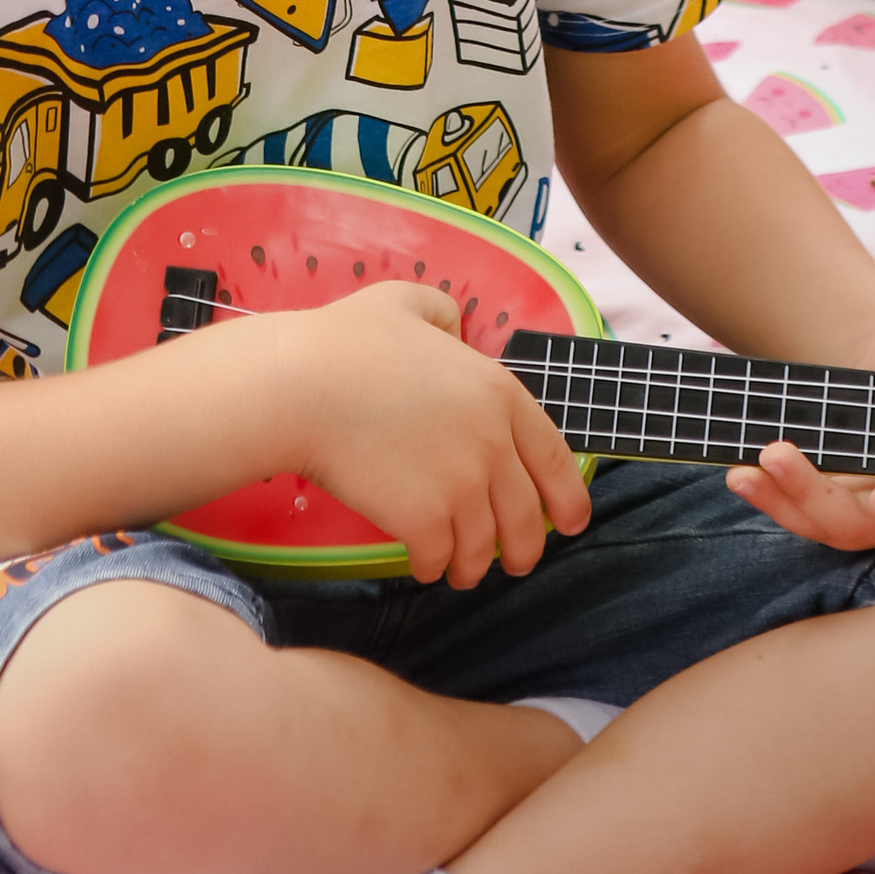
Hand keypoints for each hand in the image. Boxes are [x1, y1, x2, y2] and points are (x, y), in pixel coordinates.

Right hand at [273, 283, 592, 588]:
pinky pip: (440, 559)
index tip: (571, 523)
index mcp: (499, 394)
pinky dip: (434, 567)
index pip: (555, 459)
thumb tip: (456, 330)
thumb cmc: (348, 342)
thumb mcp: (409, 302)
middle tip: (516, 562)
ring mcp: (461, 485)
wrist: (303, 386)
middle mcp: (492, 444)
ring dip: (475, 565)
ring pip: (485, 547)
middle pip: (527, 516)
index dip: (569, 499)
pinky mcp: (424, 519)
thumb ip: (445, 313)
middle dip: (525, 549)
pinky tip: (424, 564)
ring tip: (462, 571)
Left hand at [723, 307, 874, 565]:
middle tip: (777, 455)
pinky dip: (767, 492)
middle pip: (864, 529)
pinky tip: (738, 471)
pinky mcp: (823, 497)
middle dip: (817, 498)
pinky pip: (795, 506)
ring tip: (745, 470)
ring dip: (782, 501)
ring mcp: (861, 508)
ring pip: (822, 524)